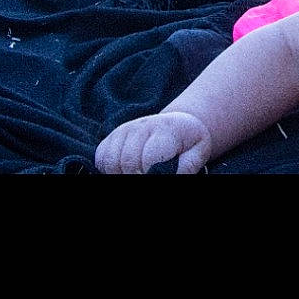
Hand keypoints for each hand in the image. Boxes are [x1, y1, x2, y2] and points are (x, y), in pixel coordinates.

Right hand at [95, 110, 213, 175]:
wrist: (178, 124)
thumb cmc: (188, 142)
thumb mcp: (197, 153)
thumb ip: (186, 168)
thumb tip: (170, 175)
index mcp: (166, 130)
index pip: (149, 158)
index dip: (151, 173)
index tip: (157, 174)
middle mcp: (141, 126)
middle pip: (128, 162)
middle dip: (137, 175)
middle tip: (149, 173)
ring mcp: (124, 129)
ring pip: (112, 161)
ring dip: (122, 173)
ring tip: (140, 172)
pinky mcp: (112, 135)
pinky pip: (101, 158)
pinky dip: (110, 169)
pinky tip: (126, 170)